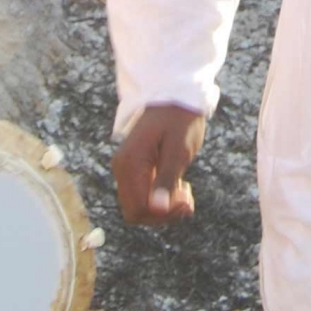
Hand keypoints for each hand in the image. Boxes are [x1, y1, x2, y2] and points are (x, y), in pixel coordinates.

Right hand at [113, 102, 206, 221]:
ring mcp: (126, 169)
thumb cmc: (180, 120)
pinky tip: (179, 187)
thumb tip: (157, 209)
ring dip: (163, 207)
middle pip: (136, 212)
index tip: (186, 202)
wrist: (176, 96)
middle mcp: (122, 169)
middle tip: (188, 199)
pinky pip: (142, 194)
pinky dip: (160, 197)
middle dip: (163, 214)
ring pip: (139, 206)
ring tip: (186, 192)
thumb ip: (166, 180)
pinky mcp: (134, 168)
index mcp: (130, 164)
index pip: (138, 210)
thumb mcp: (179, 150)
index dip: (162, 215)